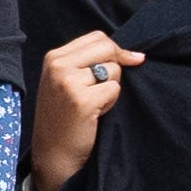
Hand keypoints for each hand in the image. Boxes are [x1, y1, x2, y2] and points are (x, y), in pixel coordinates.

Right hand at [27, 28, 142, 190]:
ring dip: (111, 88)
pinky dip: (110, 103)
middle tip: (104, 89)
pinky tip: (94, 114)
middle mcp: (58, 66)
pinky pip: (114, 89)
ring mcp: (68, 82)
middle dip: (116, 66)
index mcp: (53, 58)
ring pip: (114, 70)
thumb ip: (90, 63)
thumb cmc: (65, 117)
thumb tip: (137, 56)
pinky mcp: (82, 100)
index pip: (96, 37)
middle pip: (107, 48)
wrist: (53, 153)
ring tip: (94, 104)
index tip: (123, 64)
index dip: (114, 50)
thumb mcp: (67, 82)